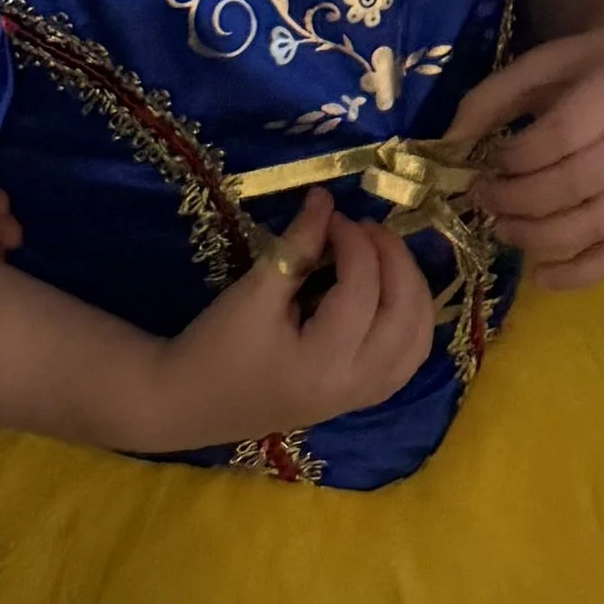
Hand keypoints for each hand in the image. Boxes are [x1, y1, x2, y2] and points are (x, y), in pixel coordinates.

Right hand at [135, 192, 436, 451]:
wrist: (187, 403)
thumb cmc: (214, 348)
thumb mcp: (254, 292)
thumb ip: (298, 245)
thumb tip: (327, 199)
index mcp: (323, 364)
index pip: (362, 291)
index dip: (355, 243)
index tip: (333, 217)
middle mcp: (353, 387)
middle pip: (406, 315)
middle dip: (396, 261)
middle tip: (368, 228)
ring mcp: (360, 398)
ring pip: (417, 342)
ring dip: (412, 291)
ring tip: (385, 256)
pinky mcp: (358, 398)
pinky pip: (407, 360)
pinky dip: (410, 321)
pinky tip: (390, 293)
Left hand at [444, 8, 603, 291]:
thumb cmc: (581, 68)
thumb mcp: (534, 67)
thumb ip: (488, 101)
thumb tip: (445, 149)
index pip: (563, 135)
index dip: (517, 158)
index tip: (485, 162)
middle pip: (577, 184)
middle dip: (519, 200)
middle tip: (483, 198)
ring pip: (597, 224)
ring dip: (540, 237)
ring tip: (502, 230)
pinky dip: (581, 274)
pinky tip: (542, 277)